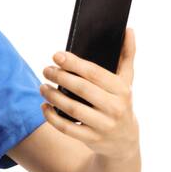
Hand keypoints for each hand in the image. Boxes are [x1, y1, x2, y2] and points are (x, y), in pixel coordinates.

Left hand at [40, 27, 137, 158]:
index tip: (56, 55)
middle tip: (46, 70)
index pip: (94, 73)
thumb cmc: (121, 103)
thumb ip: (127, 56)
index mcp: (122, 89)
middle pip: (81, 89)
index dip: (73, 63)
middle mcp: (115, 107)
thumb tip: (128, 29)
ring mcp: (103, 125)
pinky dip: (52, 117)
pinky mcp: (92, 139)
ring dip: (53, 96)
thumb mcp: (127, 81)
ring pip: (72, 109)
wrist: (125, 141)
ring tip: (42, 87)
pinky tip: (44, 107)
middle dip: (60, 77)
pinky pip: (67, 128)